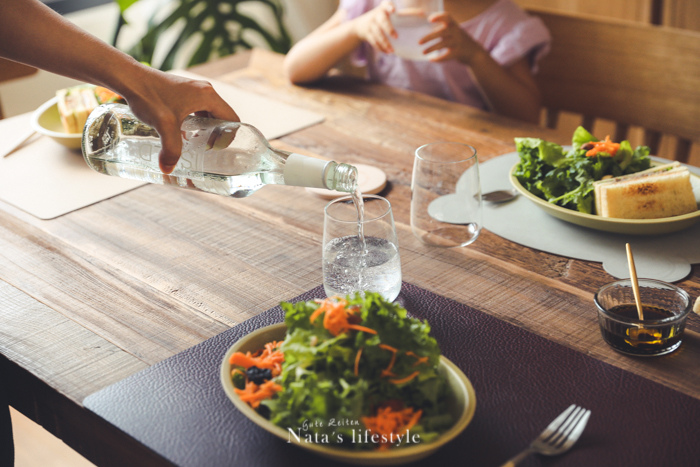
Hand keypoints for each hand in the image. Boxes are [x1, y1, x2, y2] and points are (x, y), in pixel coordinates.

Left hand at [121, 67, 238, 173]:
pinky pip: (198, 109)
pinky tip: (184, 133)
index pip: (232, 119)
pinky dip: (196, 122)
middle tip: (207, 150)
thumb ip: (170, 149)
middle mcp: (205, 90)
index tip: (217, 151)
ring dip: (207, 129)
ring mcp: (194, 89)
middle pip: (221, 117)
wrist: (130, 78)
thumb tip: (168, 169)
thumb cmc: (149, 96)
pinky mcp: (183, 91)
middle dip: (217, 135)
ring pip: (209, 113)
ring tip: (197, 144)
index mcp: (208, 96)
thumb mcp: (164, 125)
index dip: (229, 137)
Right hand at [352, 0, 396, 54]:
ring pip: (378, 35)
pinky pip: (374, 42)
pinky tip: (387, 52)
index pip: (386, 5)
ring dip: (385, 43)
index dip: (389, 6)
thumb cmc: (381, 17)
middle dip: (389, 29)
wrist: (360, 25)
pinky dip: (380, 48)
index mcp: (384, 8)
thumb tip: (422, 14)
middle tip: (396, 37)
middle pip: (382, 21)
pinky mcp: (367, 34)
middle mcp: (376, 15)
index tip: (393, 10)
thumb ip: (400, 12)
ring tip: (392, 51)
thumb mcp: (386, 11)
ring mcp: (371, 25)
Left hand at [420, 12, 484, 63]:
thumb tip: (426, 33)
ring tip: (423, 52)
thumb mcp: (453, 32)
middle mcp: (456, 32)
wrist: (474, 52)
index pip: (447, 17)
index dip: (439, 17)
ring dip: (431, 48)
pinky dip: (438, 59)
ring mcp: (458, 42)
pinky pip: (446, 56)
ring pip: (443, 44)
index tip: (429, 20)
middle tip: (419, 42)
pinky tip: (431, 59)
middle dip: (429, 37)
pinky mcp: (458, 53)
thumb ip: (442, 30)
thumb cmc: (459, 40)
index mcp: (454, 25)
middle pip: (441, 32)